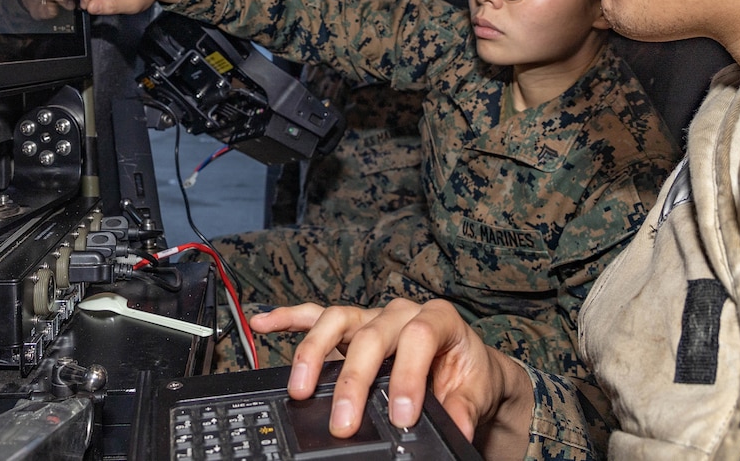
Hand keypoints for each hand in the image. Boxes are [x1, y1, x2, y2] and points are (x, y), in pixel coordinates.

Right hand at [250, 299, 532, 460]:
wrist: (466, 364)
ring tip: (300, 387)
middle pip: (371, 335)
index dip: (408, 376)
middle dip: (354, 381)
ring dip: (314, 353)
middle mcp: (401, 312)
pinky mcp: (352, 326)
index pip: (418, 338)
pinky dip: (288, 319)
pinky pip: (316, 315)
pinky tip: (263, 322)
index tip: (402, 415)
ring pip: (336, 321)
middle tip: (343, 421)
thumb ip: (464, 407)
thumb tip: (456, 426)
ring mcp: (372, 316)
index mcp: (438, 319)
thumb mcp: (476, 390)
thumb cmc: (468, 372)